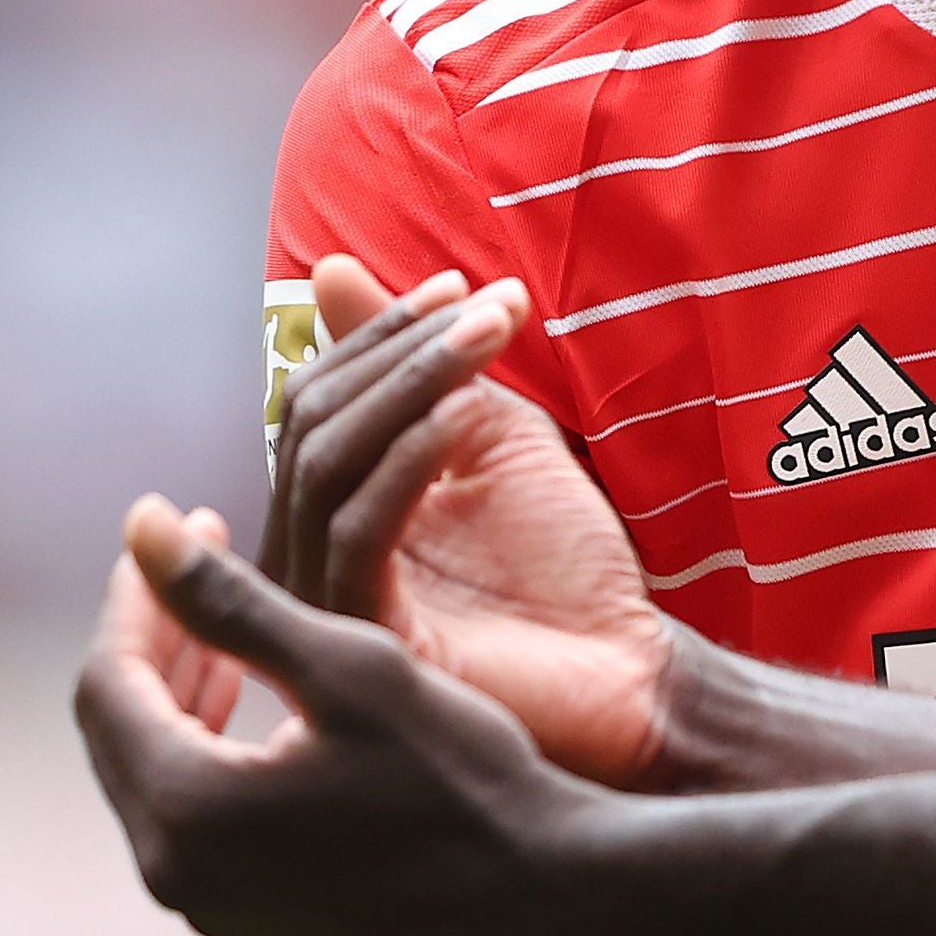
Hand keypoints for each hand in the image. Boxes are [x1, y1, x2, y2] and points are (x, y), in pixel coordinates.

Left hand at [80, 499, 628, 935]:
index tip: (192, 525)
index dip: (139, 594)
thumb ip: (228, 599)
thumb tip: (138, 523)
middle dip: (157, 639)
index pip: (109, 680)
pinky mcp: (254, 926)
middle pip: (120, 732)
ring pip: (159, 777)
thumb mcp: (347, 668)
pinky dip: (216, 755)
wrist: (543, 901)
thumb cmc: (459, 778)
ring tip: (233, 633)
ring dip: (184, 696)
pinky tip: (269, 715)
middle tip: (210, 562)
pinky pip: (200, 825)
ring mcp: (214, 912)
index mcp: (186, 810)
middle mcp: (177, 876)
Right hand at [266, 257, 679, 785]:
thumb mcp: (486, 435)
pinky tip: (463, 419)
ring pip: (327, 467)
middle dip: (400, 349)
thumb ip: (419, 364)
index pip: (313, 401)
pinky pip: (359, 533)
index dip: (379, 333)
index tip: (461, 286)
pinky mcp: (364, 641)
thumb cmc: (562, 562)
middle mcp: (307, 556)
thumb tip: (328, 268)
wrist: (627, 666)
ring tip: (485, 340)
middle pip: (311, 424)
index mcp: (328, 509)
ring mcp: (326, 604)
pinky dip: (407, 460)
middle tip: (484, 308)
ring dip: (411, 384)